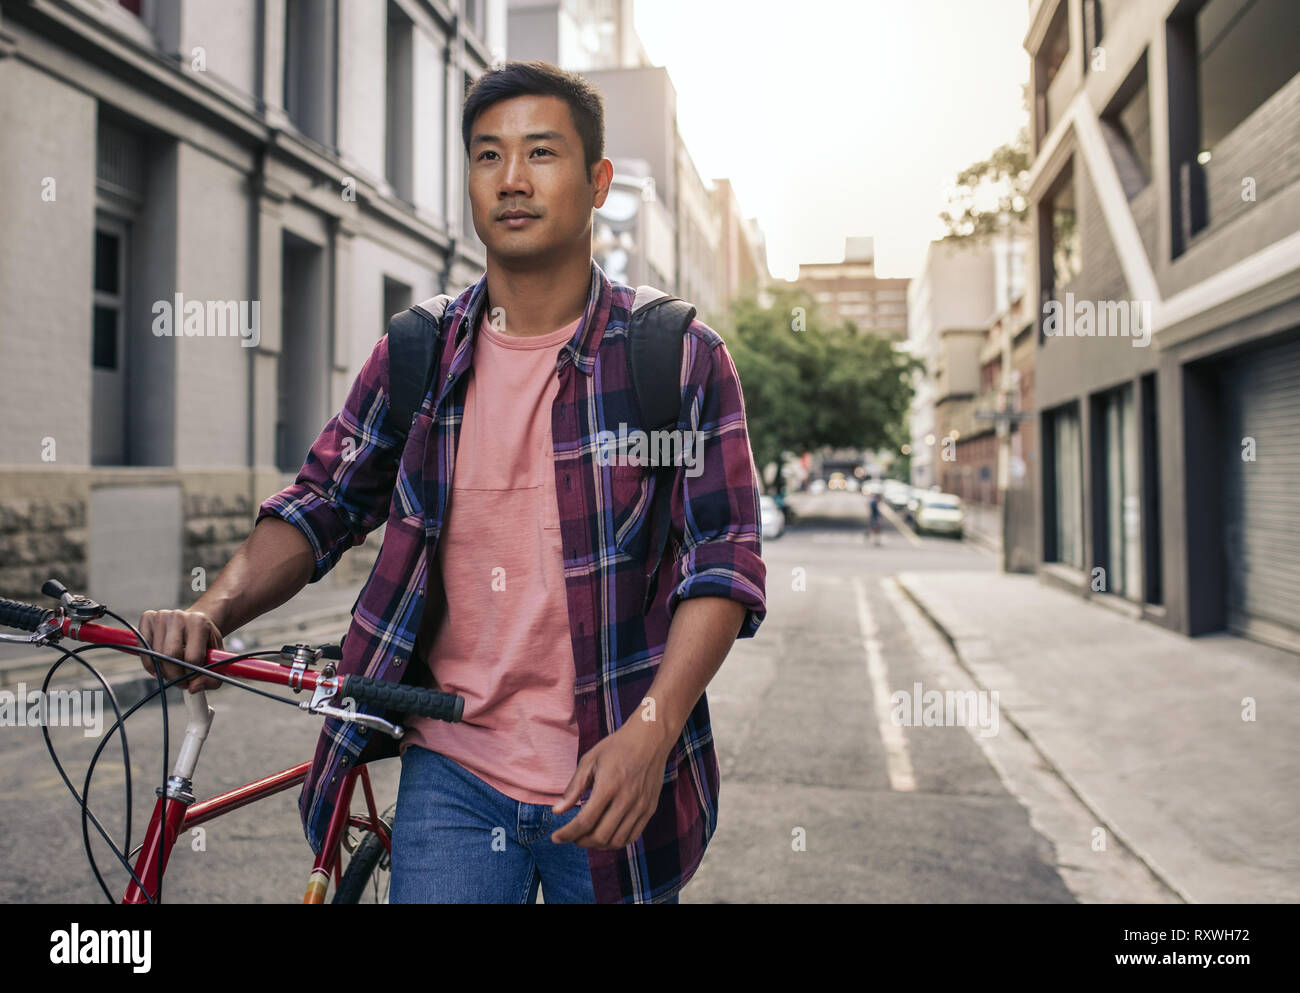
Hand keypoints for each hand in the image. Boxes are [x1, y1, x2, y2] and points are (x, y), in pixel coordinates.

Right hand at [138, 609, 224, 692]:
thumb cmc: (205, 643)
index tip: (193, 680)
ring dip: (163, 671)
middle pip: (171, 656)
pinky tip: (160, 667)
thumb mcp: (217, 659)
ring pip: (156, 655)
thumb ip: (212, 679)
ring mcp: (161, 616)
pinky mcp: (147, 619)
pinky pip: (143, 649)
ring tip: (173, 673)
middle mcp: (179, 616)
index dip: (192, 675)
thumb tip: (192, 688)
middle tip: (181, 682)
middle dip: (175, 676)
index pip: (192, 657)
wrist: (194, 623)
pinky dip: (149, 664)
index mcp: (199, 623)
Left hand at [550, 719, 671, 849]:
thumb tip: (557, 812)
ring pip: (617, 841)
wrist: (651, 738)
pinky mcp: (650, 809)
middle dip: (580, 841)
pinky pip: (632, 836)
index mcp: (609, 785)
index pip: (585, 821)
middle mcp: (627, 799)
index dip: (568, 834)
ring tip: (587, 837)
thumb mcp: (590, 760)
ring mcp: (641, 806)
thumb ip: (574, 787)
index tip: (556, 838)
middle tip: (571, 836)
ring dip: (598, 845)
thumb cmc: (617, 746)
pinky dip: (616, 842)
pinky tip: (606, 834)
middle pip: (600, 836)